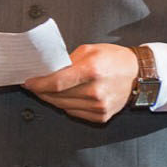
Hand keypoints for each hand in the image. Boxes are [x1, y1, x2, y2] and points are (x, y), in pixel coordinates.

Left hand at [22, 44, 140, 124]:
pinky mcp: (101, 116)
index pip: (56, 83)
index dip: (38, 84)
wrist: (139, 75)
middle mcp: (95, 91)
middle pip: (57, 97)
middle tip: (33, 86)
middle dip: (41, 91)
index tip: (28, 82)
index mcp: (91, 71)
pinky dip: (66, 105)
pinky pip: (74, 112)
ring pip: (63, 106)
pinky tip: (64, 97)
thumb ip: (67, 61)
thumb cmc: (114, 59)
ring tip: (46, 91)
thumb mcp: (89, 50)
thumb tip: (47, 71)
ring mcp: (99, 106)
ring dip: (51, 99)